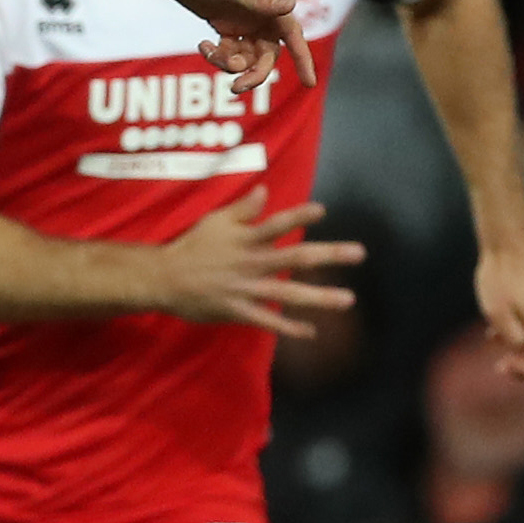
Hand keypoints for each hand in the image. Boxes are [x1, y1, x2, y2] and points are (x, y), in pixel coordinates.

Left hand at [129, 0, 312, 88]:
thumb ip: (260, 0)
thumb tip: (291, 5)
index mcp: (268, 1)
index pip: (292, 34)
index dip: (303, 59)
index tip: (310, 83)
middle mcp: (260, 13)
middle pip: (267, 54)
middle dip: (254, 72)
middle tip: (236, 87)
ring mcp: (242, 20)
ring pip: (246, 56)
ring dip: (230, 63)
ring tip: (210, 54)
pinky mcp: (224, 25)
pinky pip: (228, 51)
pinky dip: (216, 55)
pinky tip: (203, 45)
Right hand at [154, 184, 361, 335]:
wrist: (164, 278)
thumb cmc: (192, 246)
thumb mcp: (215, 221)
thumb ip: (242, 209)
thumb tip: (265, 191)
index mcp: (246, 238)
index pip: (277, 224)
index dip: (299, 217)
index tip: (322, 211)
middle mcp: (252, 262)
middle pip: (296, 257)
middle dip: (329, 255)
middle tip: (359, 253)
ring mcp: (247, 288)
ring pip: (288, 292)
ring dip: (319, 296)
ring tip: (348, 299)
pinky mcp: (239, 310)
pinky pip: (267, 321)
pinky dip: (289, 327)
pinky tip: (311, 331)